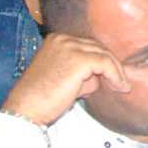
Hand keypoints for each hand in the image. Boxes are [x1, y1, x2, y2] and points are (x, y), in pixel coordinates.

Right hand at [0, 33, 131, 126]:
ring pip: (103, 54)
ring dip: (115, 70)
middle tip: (120, 81)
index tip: (112, 75)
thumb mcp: (61, 77)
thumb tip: (100, 77)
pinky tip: (119, 86)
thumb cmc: (40, 99)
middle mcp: (63, 39)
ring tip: (122, 86)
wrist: (25, 109)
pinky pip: (105, 63)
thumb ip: (80, 72)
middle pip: (97, 47)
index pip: (87, 45)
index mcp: (56, 40)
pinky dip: (115, 75)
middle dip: (110, 64)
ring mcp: (70, 47)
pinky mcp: (78, 60)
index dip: (101, 60)